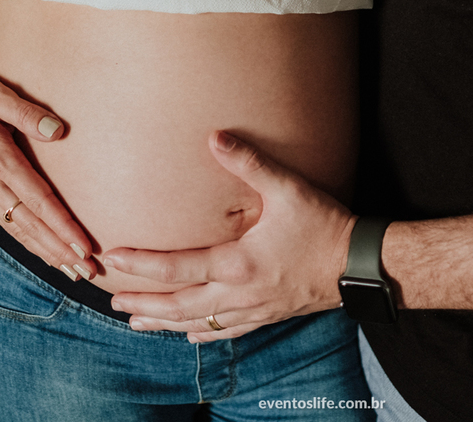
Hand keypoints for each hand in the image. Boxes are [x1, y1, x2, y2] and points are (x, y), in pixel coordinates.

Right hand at [0, 66, 96, 281]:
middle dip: (61, 251)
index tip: (84, 247)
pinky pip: (7, 224)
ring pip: (19, 231)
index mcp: (0, 161)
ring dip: (47, 253)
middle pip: (32, 226)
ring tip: (72, 271)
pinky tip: (44, 253)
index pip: (39, 202)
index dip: (63, 227)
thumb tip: (57, 131)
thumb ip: (28, 114)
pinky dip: (28, 242)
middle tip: (88, 272)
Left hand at [104, 131, 355, 341]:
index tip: (113, 256)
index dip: (141, 264)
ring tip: (136, 321)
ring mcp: (253, 309)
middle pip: (178, 305)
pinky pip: (226, 331)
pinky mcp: (267, 315)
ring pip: (197, 323)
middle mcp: (239, 293)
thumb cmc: (325, 226)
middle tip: (112, 298)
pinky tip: (189, 334)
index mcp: (237, 264)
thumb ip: (249, 163)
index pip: (176, 268)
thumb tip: (216, 137)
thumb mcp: (288, 188)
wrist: (359, 266)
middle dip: (143, 302)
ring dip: (163, 322)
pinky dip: (202, 333)